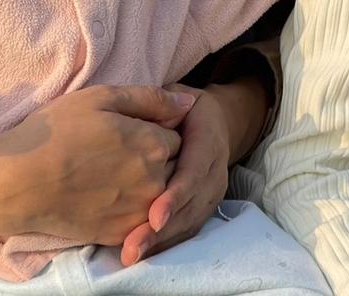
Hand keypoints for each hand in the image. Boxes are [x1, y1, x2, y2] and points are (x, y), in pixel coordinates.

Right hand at [0, 83, 194, 246]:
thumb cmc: (56, 131)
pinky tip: (107, 192)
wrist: (18, 182)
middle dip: (159, 156)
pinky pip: (142, 219)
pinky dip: (134, 207)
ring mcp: (137, 212)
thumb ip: (150, 99)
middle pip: (175, 166)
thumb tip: (188, 103)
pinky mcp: (119, 233)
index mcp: (153, 145)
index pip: (178, 135)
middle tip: (123, 148)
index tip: (135, 126)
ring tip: (113, 170)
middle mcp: (154, 182)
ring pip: (161, 195)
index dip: (158, 128)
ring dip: (148, 183)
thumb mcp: (102, 97)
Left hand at [120, 78, 263, 265]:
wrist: (214, 120)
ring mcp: (212, 191)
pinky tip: (143, 252)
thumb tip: (165, 111)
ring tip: (133, 254)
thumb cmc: (183, 107)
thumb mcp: (177, 93)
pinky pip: (189, 229)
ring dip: (163, 242)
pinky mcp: (204, 206)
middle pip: (192, 205)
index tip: (155, 216)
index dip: (176, 196)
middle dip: (163, 230)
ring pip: (191, 222)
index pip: (194, 172)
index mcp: (209, 140)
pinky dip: (167, 243)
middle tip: (133, 247)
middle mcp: (215, 170)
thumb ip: (164, 101)